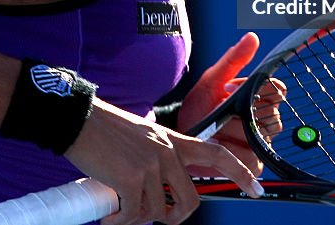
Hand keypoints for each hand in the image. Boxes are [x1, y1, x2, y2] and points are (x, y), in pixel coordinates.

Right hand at [65, 99, 261, 224]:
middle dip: (175, 218)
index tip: (256, 188)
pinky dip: (119, 221)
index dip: (240, 172)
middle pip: (190, 199)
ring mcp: (150, 165)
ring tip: (120, 210)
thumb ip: (157, 158)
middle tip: (159, 218)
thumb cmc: (104, 131)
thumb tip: (161, 193)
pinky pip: (133, 215)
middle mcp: (166, 152)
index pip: (216, 153)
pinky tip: (109, 214)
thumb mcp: (142, 138)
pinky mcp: (131, 178)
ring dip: (138, 218)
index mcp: (172, 140)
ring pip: (158, 212)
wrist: (78, 119)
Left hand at [178, 33, 285, 174]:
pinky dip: (230, 149)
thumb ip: (233, 60)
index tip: (232, 89)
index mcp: (259, 97)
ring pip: (259, 135)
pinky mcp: (253, 163)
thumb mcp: (212, 80)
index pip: (278, 90)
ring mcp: (260, 142)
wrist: (181, 133)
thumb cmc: (198, 106)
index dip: (259, 90)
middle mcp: (264, 119)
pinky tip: (216, 143)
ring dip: (231, 131)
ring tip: (214, 127)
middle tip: (219, 110)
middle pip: (271, 115)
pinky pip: (252, 157)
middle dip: (240, 113)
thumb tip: (253, 37)